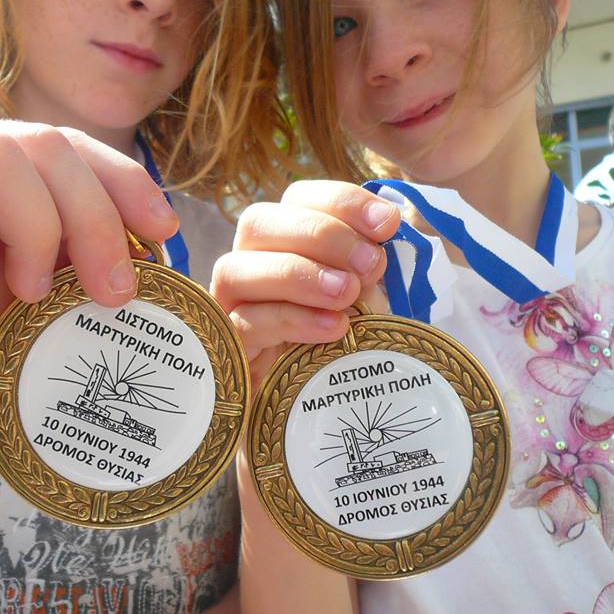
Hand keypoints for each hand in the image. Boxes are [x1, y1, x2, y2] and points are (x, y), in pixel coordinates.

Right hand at [0, 119, 179, 454]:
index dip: (121, 178)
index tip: (162, 231)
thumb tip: (153, 240)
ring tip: (35, 294)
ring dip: (39, 233)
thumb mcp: (28, 285)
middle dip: (95, 216)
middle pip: (38, 143)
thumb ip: (71, 247)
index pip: (59, 139)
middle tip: (114, 289)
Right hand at [211, 180, 398, 386]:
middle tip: (369, 264)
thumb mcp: (366, 300)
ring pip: (235, 267)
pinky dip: (292, 318)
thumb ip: (368, 267)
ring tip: (347, 294)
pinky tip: (333, 327)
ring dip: (298, 273)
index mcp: (285, 241)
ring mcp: (230, 304)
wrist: (317, 414)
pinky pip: (245, 321)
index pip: (298, 198)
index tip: (387, 224)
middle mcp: (249, 263)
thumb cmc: (341, 347)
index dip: (342, 202)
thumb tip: (380, 235)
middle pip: (258, 222)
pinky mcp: (226, 346)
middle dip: (320, 234)